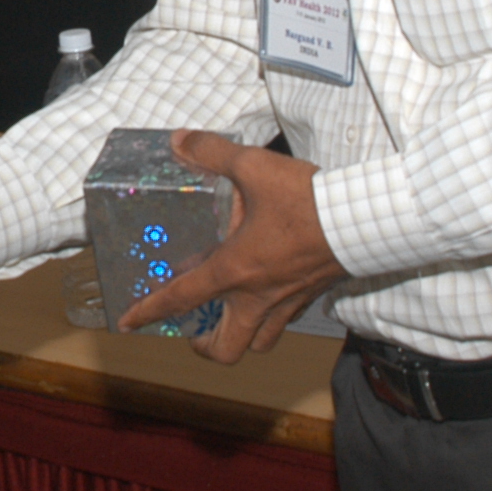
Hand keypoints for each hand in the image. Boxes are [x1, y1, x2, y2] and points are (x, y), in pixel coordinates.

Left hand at [122, 130, 344, 364]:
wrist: (364, 219)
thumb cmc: (307, 200)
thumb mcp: (253, 167)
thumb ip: (212, 153)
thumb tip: (180, 140)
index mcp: (234, 270)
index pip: (181, 299)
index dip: (149, 313)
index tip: (128, 324)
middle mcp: (257, 297)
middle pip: (226, 350)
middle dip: (204, 348)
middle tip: (195, 332)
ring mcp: (287, 302)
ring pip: (259, 342)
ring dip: (241, 336)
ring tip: (231, 316)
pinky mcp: (311, 296)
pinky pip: (286, 321)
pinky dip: (272, 316)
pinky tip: (270, 290)